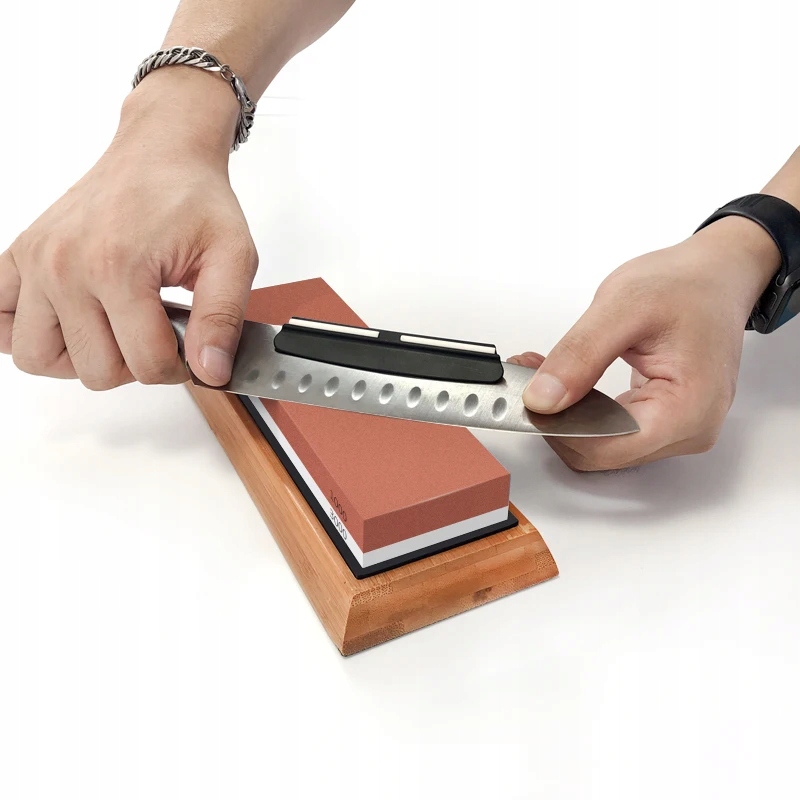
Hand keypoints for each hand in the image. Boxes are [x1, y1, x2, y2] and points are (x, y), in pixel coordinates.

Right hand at [0, 68, 257, 388]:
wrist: (162, 152)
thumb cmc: (194, 198)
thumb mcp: (233, 257)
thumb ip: (223, 319)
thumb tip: (211, 371)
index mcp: (117, 267)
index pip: (145, 365)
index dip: (179, 368)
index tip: (189, 347)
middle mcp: (65, 266)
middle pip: (95, 371)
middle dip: (135, 365)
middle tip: (155, 331)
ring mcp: (35, 262)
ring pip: (39, 358)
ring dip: (81, 358)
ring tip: (115, 330)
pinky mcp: (19, 258)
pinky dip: (30, 333)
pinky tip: (72, 321)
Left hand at [509, 216, 780, 470]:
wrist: (717, 277)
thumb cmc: (686, 286)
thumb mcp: (623, 307)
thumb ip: (579, 356)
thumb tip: (542, 399)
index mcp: (687, 411)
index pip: (604, 448)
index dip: (557, 427)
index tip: (526, 394)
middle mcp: (688, 432)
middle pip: (599, 453)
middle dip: (557, 419)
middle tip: (530, 372)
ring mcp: (678, 431)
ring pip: (600, 447)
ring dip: (566, 415)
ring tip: (547, 371)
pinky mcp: (664, 423)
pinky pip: (611, 432)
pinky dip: (582, 411)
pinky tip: (569, 381)